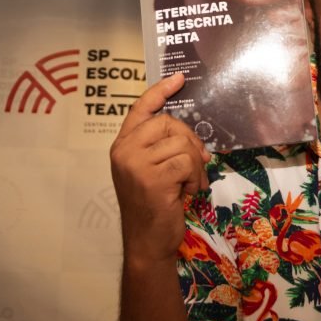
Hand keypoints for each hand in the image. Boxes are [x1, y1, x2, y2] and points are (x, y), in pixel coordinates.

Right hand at [110, 73, 210, 264]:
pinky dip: (195, 177)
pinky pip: (187, 161)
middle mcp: (124, 150)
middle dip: (190, 141)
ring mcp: (136, 163)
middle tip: (197, 163)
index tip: (179, 77)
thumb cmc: (154, 206)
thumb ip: (161, 148)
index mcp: (123, 145)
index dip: (160, 91)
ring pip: (182, 143)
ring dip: (195, 165)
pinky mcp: (152, 177)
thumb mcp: (152, 171)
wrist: (147, 242)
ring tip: (189, 184)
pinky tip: (188, 192)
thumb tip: (190, 134)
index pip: (140, 108)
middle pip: (169, 122)